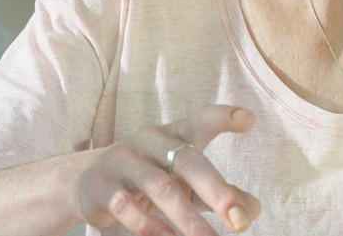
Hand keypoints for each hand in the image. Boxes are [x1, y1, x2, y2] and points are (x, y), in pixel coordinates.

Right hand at [70, 104, 260, 235]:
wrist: (89, 182)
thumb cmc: (151, 177)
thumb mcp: (185, 181)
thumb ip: (218, 192)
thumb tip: (252, 210)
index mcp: (175, 134)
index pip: (201, 120)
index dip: (224, 117)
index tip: (250, 120)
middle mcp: (151, 141)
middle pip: (187, 161)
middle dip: (216, 190)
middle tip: (240, 220)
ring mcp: (125, 161)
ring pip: (160, 187)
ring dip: (187, 218)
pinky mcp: (102, 186)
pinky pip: (127, 207)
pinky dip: (150, 228)